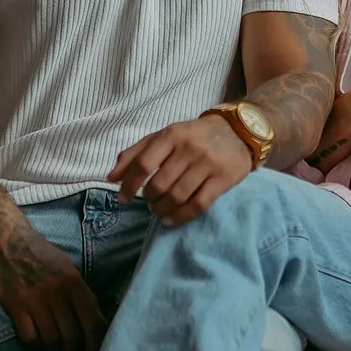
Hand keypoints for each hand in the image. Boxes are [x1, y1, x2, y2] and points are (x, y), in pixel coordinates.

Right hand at [0, 220, 106, 350]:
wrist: (5, 239)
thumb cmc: (38, 253)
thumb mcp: (66, 266)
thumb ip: (80, 291)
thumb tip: (94, 317)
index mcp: (74, 282)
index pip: (93, 321)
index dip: (96, 343)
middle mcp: (58, 293)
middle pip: (72, 336)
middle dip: (71, 350)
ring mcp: (36, 300)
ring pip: (52, 340)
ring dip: (53, 349)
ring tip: (52, 347)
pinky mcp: (16, 306)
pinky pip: (30, 338)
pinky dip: (34, 343)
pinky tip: (35, 338)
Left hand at [110, 114, 252, 226]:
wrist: (238, 131)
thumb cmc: (194, 135)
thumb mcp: (165, 136)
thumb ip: (137, 153)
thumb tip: (111, 177)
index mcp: (171, 135)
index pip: (143, 164)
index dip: (129, 185)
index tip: (123, 199)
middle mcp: (189, 149)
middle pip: (159, 185)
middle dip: (148, 199)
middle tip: (148, 202)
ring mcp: (207, 164)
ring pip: (176, 197)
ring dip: (161, 209)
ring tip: (158, 210)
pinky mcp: (222, 180)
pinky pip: (197, 205)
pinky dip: (180, 217)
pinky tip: (170, 219)